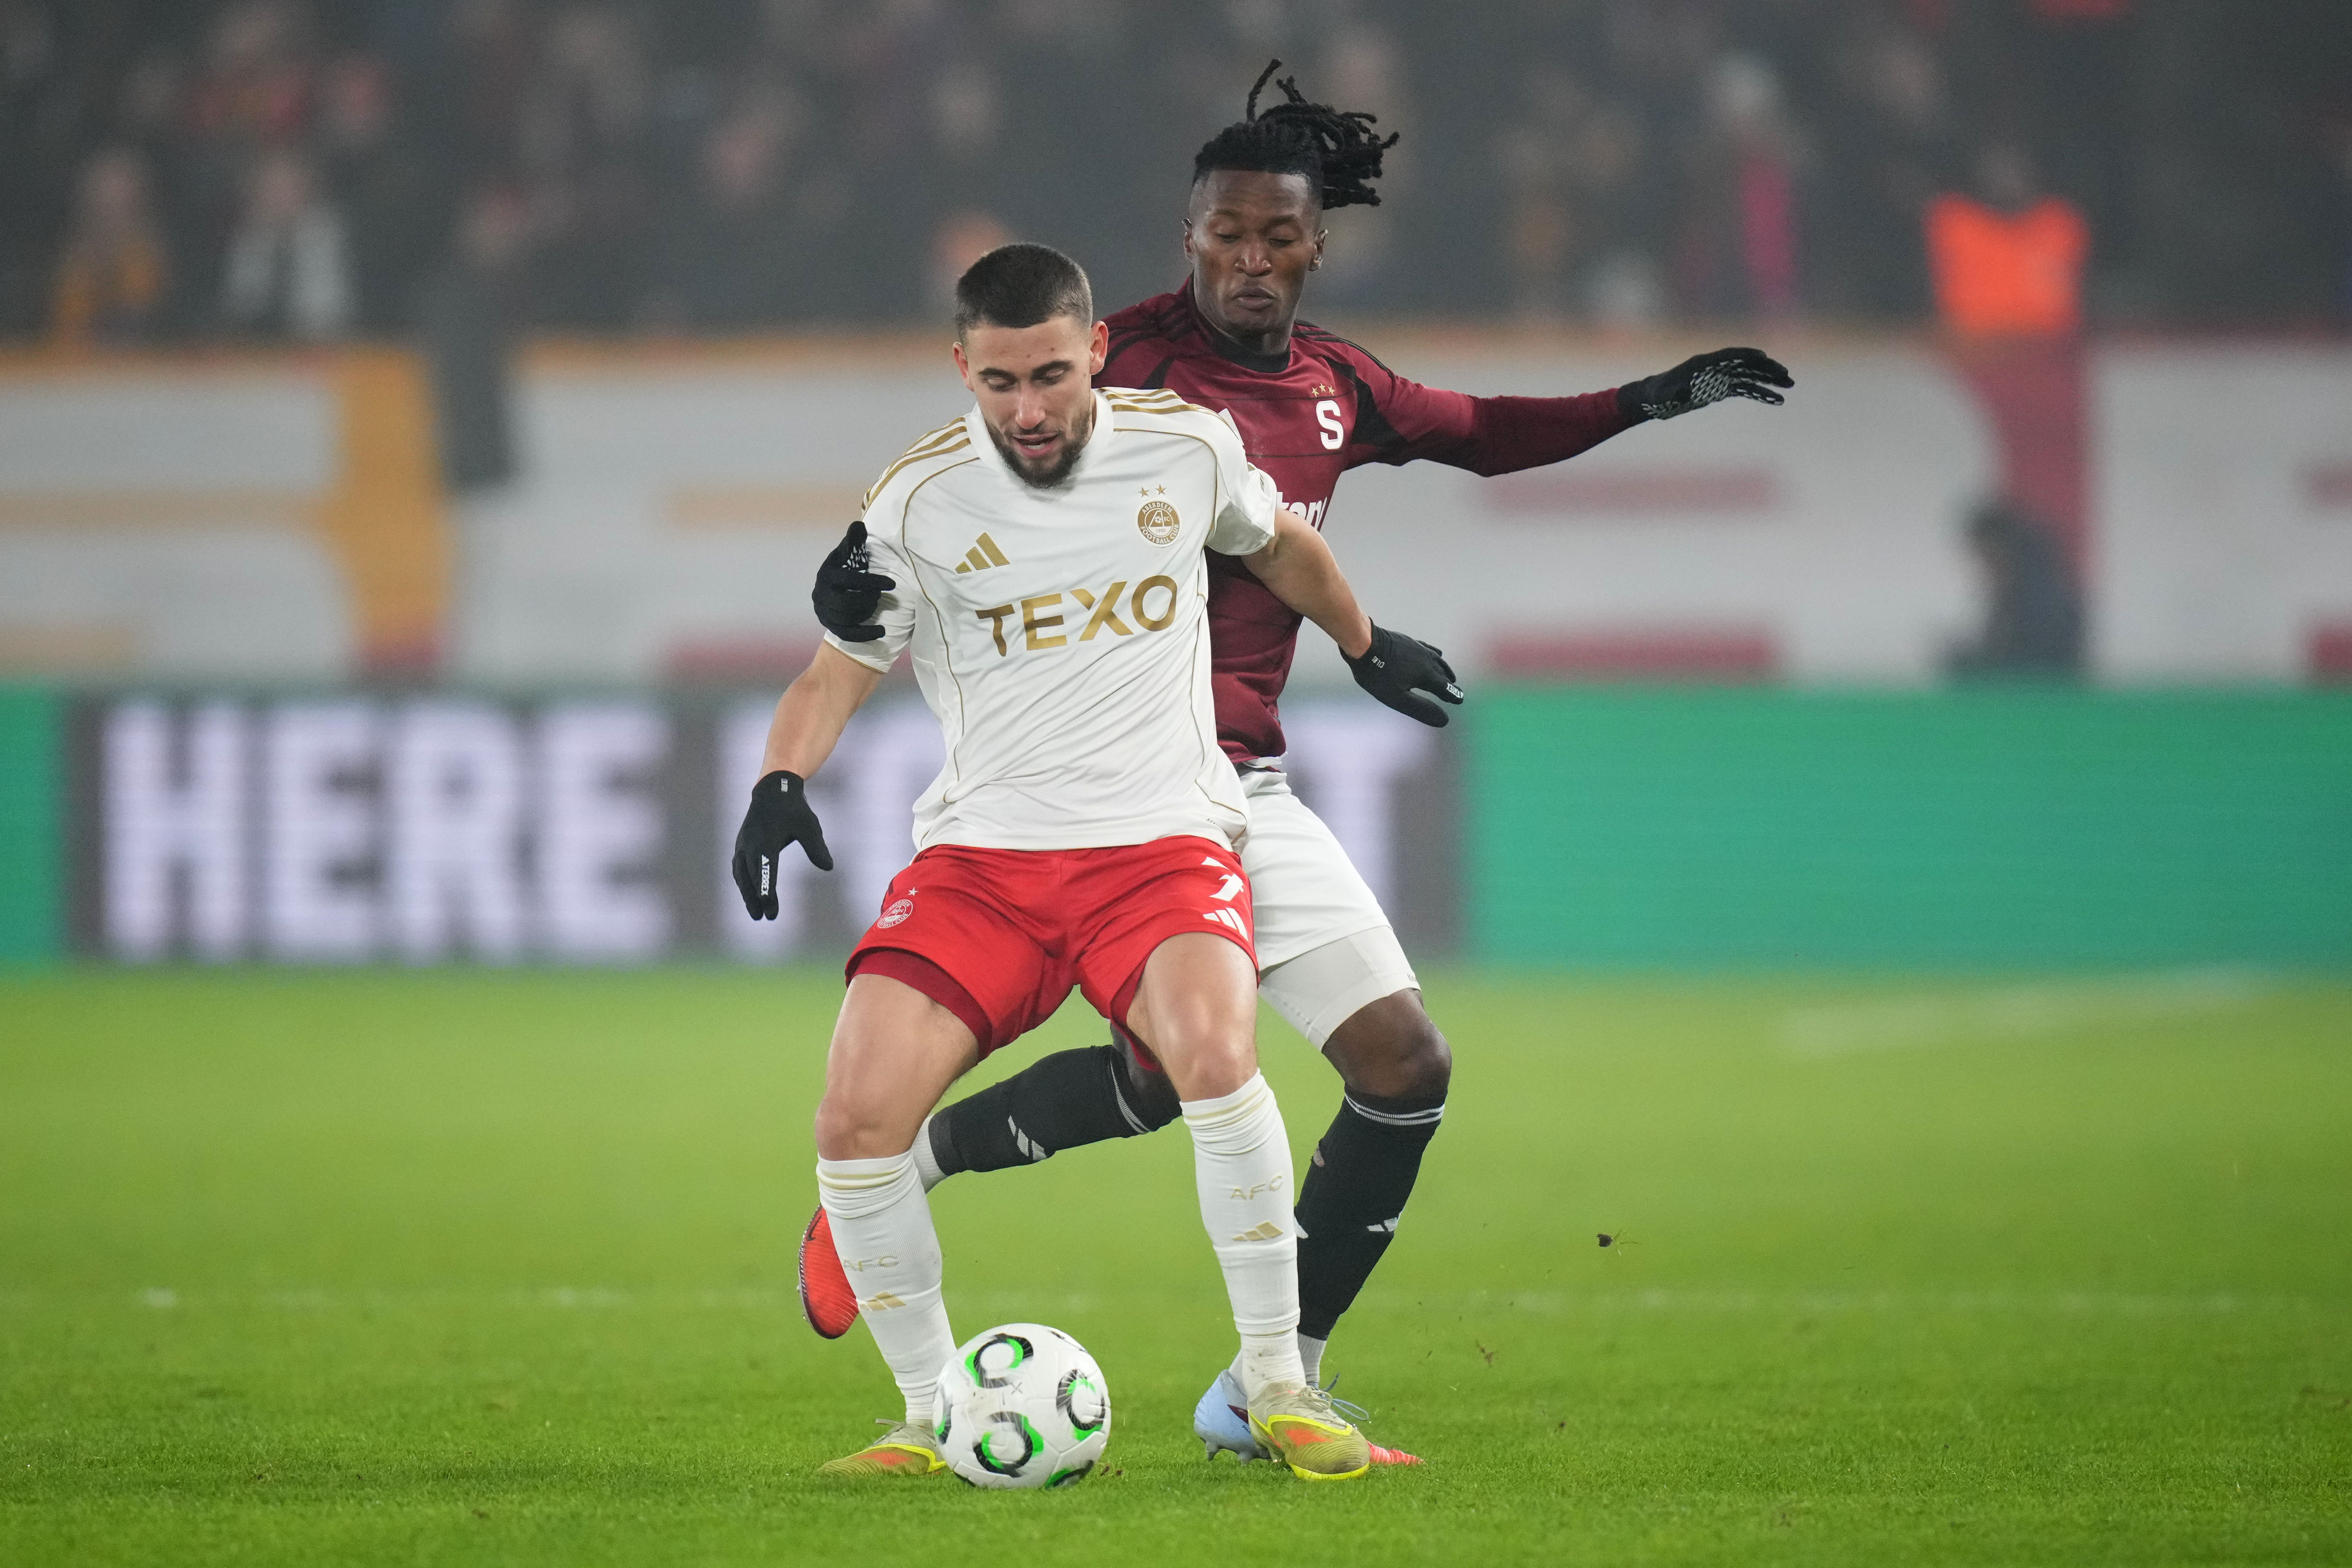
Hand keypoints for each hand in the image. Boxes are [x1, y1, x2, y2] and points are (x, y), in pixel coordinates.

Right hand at [731, 770, 832, 918]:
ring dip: (747, 893)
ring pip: (741, 874)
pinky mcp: (741, 845)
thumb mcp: (810, 826)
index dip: (767, 892)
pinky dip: (744, 883)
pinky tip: (750, 895)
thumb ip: (817, 847)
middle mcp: (750, 843)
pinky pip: (739, 868)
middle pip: (749, 876)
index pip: (766, 870)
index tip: (769, 909)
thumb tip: (828, 867)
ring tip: (755, 913)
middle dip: (755, 898)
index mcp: (765, 840)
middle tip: (762, 917)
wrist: (773, 790)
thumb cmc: (794, 810)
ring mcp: (742, 844)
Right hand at [812, 521, 893, 641]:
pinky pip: (846, 634)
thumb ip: (855, 540)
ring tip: (875, 606)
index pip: (848, 580)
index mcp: (827, 573)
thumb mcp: (851, 552)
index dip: (871, 582)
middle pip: (845, 604)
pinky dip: (865, 634)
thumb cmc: (849, 566)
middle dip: (866, 601)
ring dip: (866, 613)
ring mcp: (822, 610)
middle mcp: (820, 593)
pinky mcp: (828, 625)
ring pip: (846, 619)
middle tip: (878, 597)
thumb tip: (859, 524)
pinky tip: (881, 631)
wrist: (836, 587)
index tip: (892, 585)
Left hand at [1343, 623, 1463, 726]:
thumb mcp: (1397, 698)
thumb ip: (1420, 709)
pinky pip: (1426, 648)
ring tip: (1447, 673)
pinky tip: (1434, 652)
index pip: (1444, 687)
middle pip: (1442, 672)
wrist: (1363, 643)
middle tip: (1454, 690)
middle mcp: (1426, 659)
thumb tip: (1445, 721)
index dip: (1453, 695)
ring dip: (1444, 668)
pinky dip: (1434, 654)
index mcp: (1426, 674)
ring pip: (1436, 659)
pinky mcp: (1407, 641)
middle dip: (1449, 682)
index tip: (1460, 700)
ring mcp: (1417, 648)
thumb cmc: (1377, 674)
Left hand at [1619, 347, 1792, 421]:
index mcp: (1703, 364)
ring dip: (1769, 379)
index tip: (1764, 358)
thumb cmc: (1656, 395)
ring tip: (1789, 385)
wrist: (1654, 399)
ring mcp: (1719, 377)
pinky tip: (1776, 400)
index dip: (1746, 356)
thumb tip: (1683, 392)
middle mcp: (1714, 367)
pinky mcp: (1720, 389)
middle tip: (1786, 375)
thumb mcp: (1662, 395)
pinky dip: (1760, 393)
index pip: (1729, 356)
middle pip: (1745, 364)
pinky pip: (1745, 389)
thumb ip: (1673, 392)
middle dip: (1766, 368)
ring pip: (1749, 376)